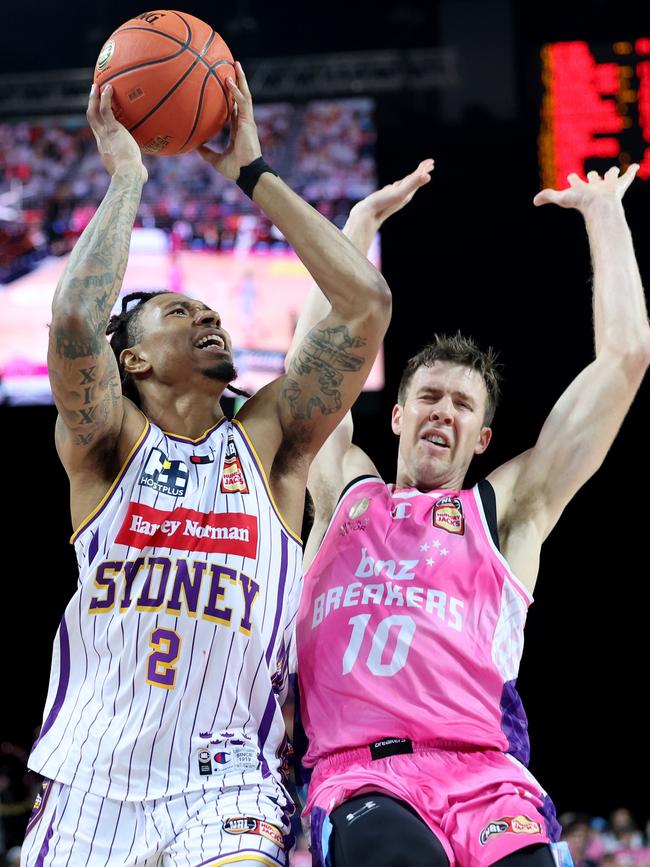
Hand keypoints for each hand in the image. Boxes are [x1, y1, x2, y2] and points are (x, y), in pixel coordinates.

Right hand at [87, 84, 146, 181]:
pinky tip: (110, 87)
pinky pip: (106, 109)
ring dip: (94, 97)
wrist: (127, 175)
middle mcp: (102, 139)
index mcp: (105, 148)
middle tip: (94, 94)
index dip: (98, 123)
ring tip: (97, 85)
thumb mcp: (133, 173)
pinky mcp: (112, 129)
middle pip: (92, 118)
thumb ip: (137, 170)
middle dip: (91, 105)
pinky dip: (105, 97)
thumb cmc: (133, 177)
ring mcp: (105, 133)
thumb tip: (144, 174)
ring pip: (94, 111)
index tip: (100, 115)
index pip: (99, 132)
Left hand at [197, 61, 261, 179]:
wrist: (246, 173)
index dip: (232, 97)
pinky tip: (229, 80)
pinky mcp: (248, 121)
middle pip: (242, 97)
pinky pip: (242, 102)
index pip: (236, 108)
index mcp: (238, 129)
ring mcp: (248, 120)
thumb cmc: (235, 169)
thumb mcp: (216, 160)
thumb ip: (206, 152)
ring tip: (235, 64)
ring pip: (245, 94)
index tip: (227, 85)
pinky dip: (236, 90)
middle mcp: (244, 122)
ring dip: (240, 79)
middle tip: (232, 67)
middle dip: (238, 82)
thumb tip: (194, 147)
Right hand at [349, 158, 433, 230]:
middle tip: (429, 164)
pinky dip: (396, 185)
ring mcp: (392, 197)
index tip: (431, 161)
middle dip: (420, 172)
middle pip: (413, 181)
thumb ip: (414, 183)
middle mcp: (401, 195)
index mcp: (407, 193)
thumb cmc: (382, 204)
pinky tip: (393, 186)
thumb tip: (428, 176)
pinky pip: (392, 190)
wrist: (366, 216)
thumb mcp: (400, 192)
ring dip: (410, 178)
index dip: (424, 169)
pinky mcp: (383, 198)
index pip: (417, 178)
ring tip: (414, 174)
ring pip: (403, 185)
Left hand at [533, 164, 637, 211]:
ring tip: (614, 172)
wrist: (601, 206)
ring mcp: (608, 186)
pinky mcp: (620, 184)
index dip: (573, 178)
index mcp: (581, 188)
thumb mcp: (562, 197)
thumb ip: (548, 197)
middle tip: (592, 174)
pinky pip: (627, 176)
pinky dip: (632, 171)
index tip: (570, 176)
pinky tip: (636, 166)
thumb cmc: (581, 202)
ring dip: (612, 174)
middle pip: (593, 178)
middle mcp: (595, 187)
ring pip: (610, 176)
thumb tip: (534, 201)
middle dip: (593, 176)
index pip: (575, 180)